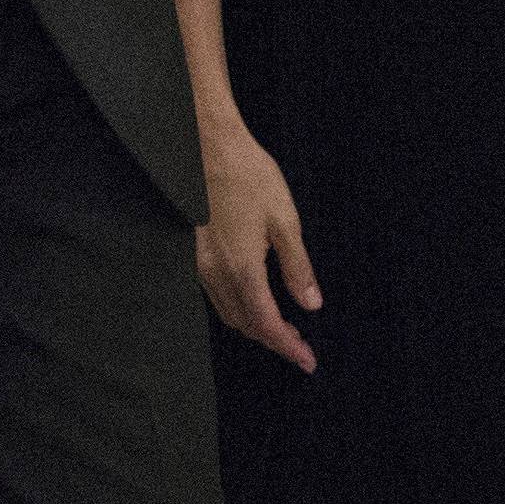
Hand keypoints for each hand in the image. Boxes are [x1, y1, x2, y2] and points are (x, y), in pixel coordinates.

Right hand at [197, 121, 320, 372]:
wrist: (206, 142)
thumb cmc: (247, 175)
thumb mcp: (284, 219)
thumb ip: (297, 266)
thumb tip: (311, 303)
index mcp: (242, 268)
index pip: (266, 324)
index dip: (288, 347)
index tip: (308, 361)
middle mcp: (216, 272)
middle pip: (244, 324)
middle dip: (273, 339)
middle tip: (300, 342)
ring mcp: (200, 262)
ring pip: (227, 311)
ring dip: (254, 324)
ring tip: (281, 324)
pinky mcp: (193, 250)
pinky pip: (215, 293)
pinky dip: (237, 306)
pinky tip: (252, 296)